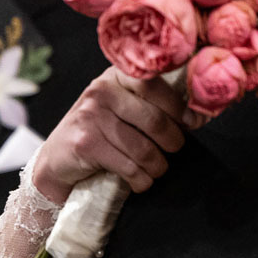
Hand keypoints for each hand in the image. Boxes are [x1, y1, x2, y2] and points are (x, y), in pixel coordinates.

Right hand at [31, 67, 194, 203]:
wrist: (57, 161)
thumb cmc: (100, 134)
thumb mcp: (123, 109)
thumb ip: (154, 105)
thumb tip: (200, 115)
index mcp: (116, 76)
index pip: (156, 85)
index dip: (180, 107)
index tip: (195, 123)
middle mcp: (102, 91)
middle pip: (155, 120)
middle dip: (173, 142)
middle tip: (173, 150)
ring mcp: (90, 116)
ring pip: (144, 148)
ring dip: (157, 166)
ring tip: (156, 169)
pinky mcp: (85, 143)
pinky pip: (128, 166)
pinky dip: (141, 180)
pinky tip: (140, 181)